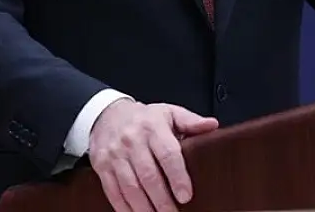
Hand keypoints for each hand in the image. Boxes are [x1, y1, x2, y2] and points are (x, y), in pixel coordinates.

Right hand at [87, 98, 218, 211]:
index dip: (177, 177)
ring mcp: (115, 155)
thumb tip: (212, 125)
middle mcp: (132, 141)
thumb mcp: (169, 112)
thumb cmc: (145, 118)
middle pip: (148, 175)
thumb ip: (190, 121)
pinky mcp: (102, 166)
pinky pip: (113, 191)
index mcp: (152, 127)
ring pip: (130, 187)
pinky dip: (124, 207)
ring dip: (144, 207)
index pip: (168, 154)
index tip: (186, 195)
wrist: (107, 115)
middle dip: (162, 199)